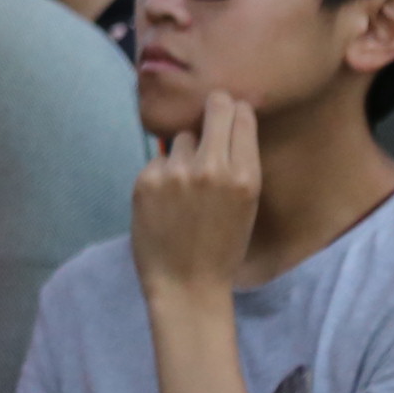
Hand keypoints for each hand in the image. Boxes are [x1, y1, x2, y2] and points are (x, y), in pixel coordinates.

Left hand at [131, 90, 263, 296]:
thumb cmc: (222, 248)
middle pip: (214, 107)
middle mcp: (212, 168)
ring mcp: (177, 172)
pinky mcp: (147, 179)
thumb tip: (231, 119)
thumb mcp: (246, 205)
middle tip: (209, 115)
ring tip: (185, 185)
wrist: (186, 285)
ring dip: (184, 152)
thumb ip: (239, 163)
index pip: (240, 115)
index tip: (230, 113)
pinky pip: (159, 160)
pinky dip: (162, 174)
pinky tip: (165, 201)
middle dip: (212, 108)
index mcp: (245, 176)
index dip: (234, 111)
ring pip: (182, 137)